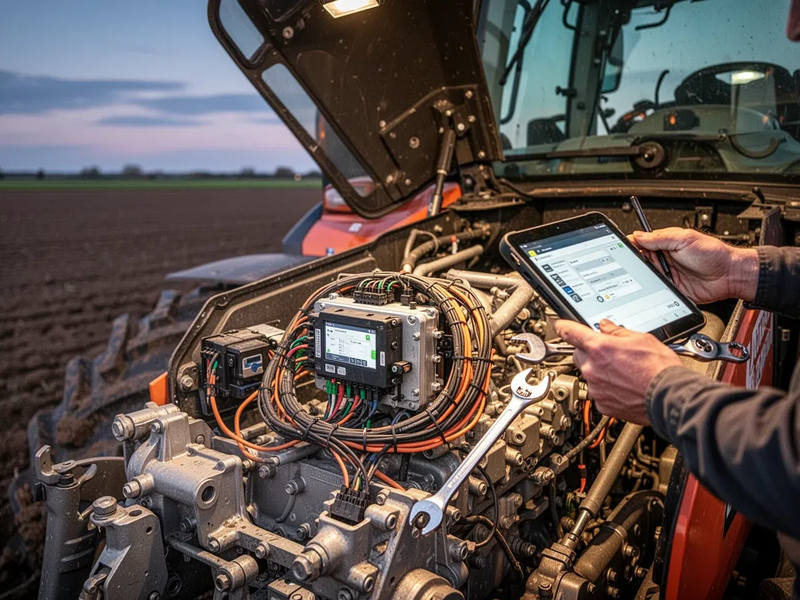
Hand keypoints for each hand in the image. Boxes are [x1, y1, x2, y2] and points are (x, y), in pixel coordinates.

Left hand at [554, 319, 681, 424]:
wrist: (669, 397)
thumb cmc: (659, 369)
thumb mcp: (641, 339)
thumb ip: (618, 332)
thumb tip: (606, 327)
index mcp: (599, 348)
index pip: (571, 332)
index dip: (563, 327)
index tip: (559, 326)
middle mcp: (592, 368)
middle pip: (580, 355)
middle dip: (591, 353)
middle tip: (611, 354)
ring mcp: (596, 387)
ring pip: (590, 375)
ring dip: (601, 372)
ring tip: (624, 373)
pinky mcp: (602, 404)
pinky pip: (598, 392)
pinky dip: (607, 389)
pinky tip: (624, 387)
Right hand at [629, 228, 758, 303]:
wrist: (729, 276)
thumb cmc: (713, 254)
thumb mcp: (685, 239)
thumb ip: (660, 237)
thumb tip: (638, 235)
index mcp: (665, 244)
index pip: (640, 242)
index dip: (629, 244)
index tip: (620, 247)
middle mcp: (663, 259)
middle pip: (638, 260)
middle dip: (633, 262)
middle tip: (631, 263)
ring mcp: (665, 275)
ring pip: (644, 276)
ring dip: (642, 276)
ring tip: (645, 274)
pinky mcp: (669, 289)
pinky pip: (654, 290)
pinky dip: (650, 290)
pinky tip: (650, 287)